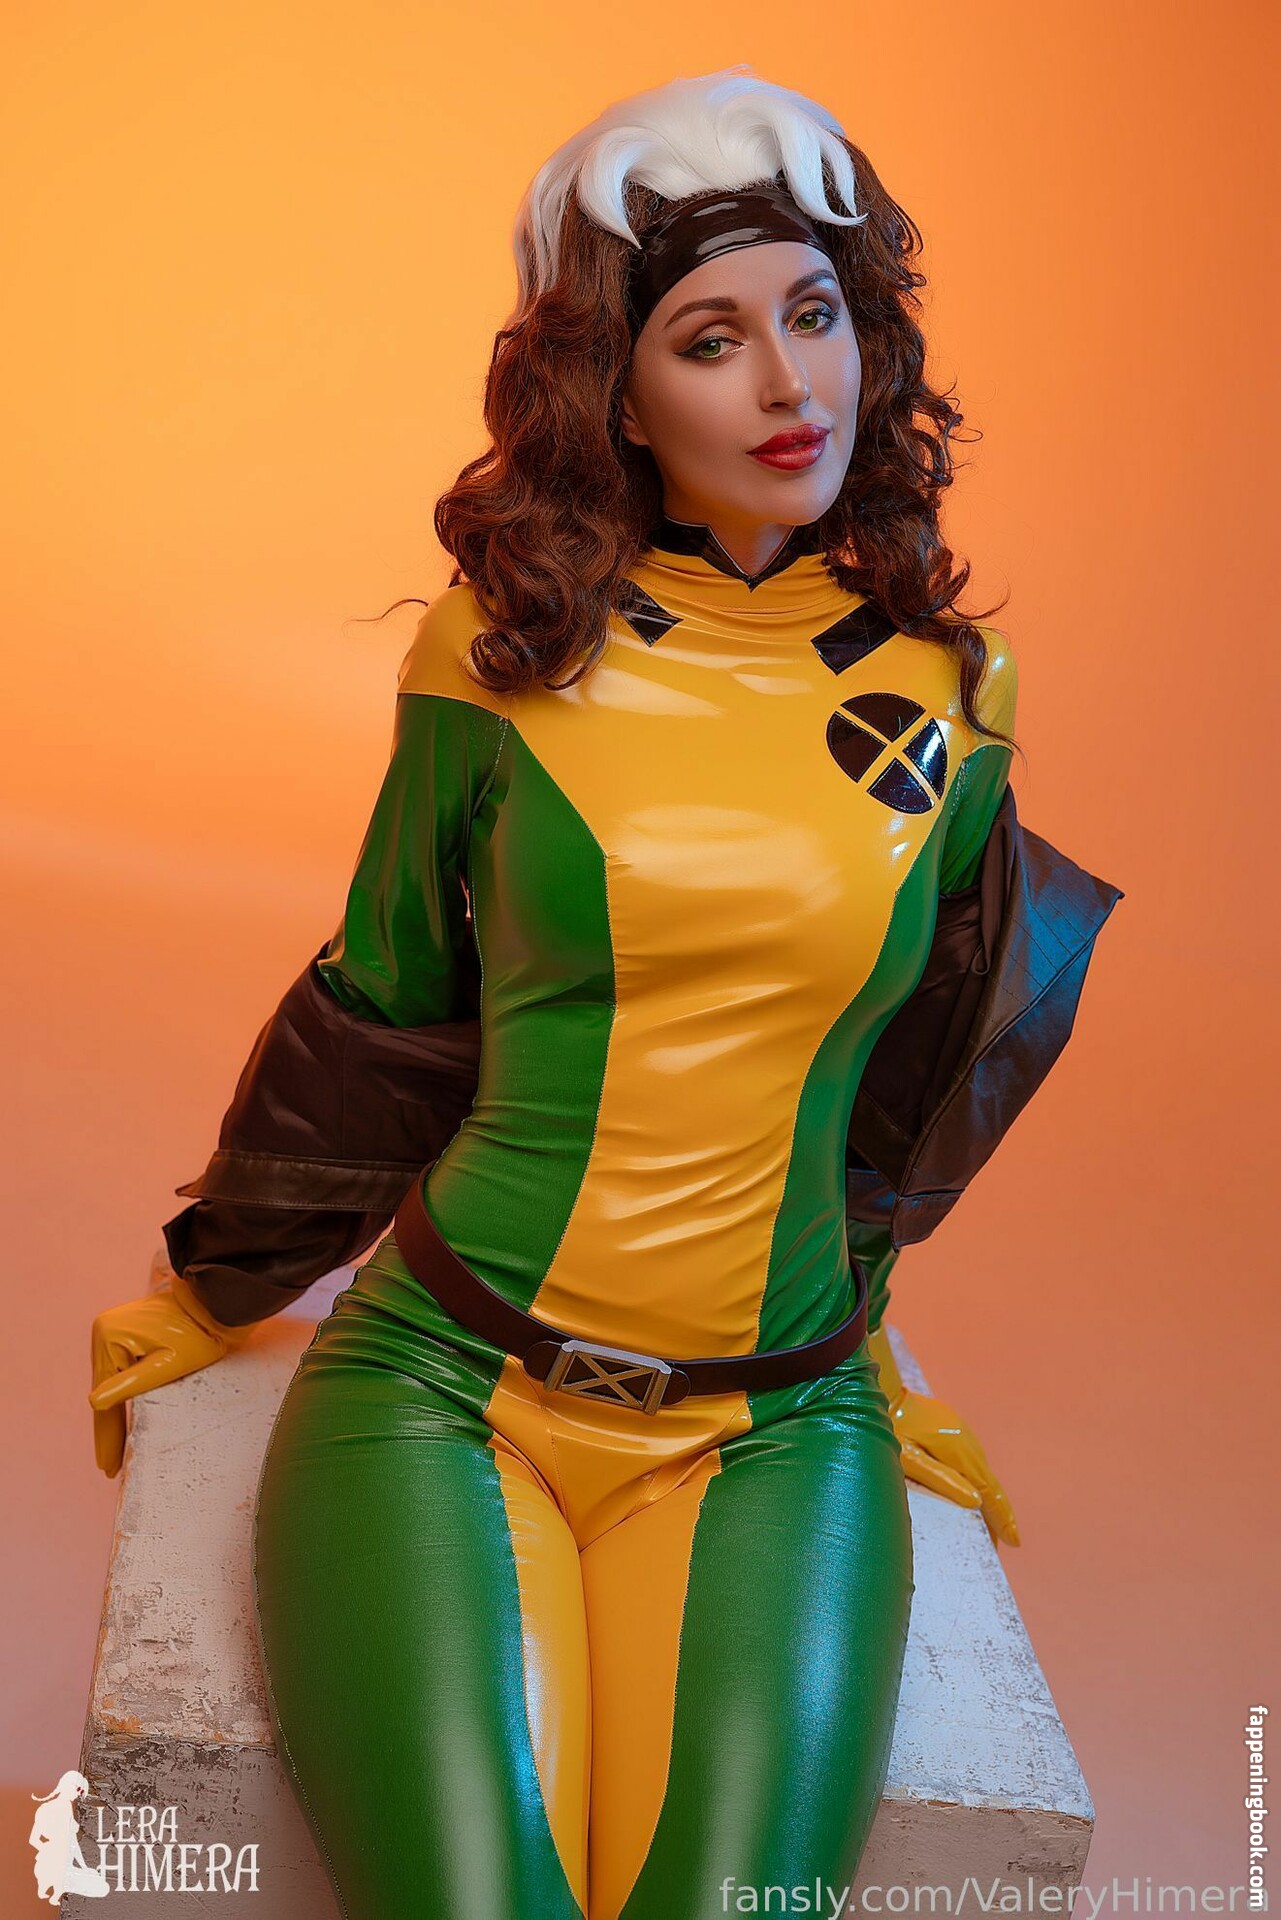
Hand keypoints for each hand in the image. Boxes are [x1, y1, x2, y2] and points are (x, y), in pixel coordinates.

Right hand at [89, 1254, 253, 1477]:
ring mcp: (112, 1328)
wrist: (217, 1304)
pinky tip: (120, 1416)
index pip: (106, 1396)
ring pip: (110, 1381)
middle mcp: (103, 1329)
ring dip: (113, 1414)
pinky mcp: (124, 1330)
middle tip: (109, 1468)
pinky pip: (119, 1369)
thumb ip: (131, 1384)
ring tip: (113, 1452)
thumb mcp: (169, 1365)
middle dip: (109, 1429)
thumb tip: (94, 1403)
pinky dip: (121, 1393)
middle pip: (104, 1390)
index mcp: (110, 1337)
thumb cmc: (201, 1335)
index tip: (107, 1467)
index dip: (107, 1435)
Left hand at [866, 1324, 1019, 1546]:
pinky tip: (971, 1494)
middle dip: (996, 1515)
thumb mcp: (910, 1459)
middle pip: (990, 1486)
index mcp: (959, 1452)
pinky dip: (976, 1482)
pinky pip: (972, 1461)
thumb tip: (975, 1502)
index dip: (1003, 1518)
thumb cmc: (892, 1428)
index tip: (1015, 1542)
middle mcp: (968, 1443)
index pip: (990, 1493)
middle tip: (998, 1545)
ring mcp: (963, 1434)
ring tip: (986, 1528)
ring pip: (982, 1473)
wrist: (883, 1392)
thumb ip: (942, 1479)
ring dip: (987, 1499)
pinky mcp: (955, 1430)